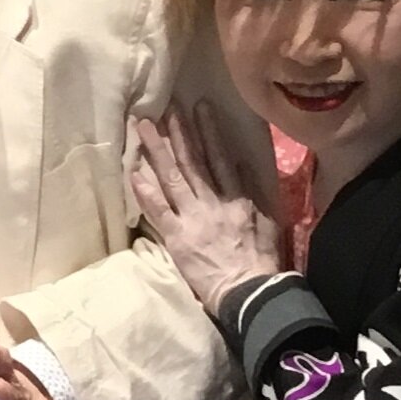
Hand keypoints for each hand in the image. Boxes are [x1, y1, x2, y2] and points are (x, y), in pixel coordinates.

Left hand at [124, 107, 282, 312]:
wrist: (250, 292)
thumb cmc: (261, 261)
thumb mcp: (268, 221)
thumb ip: (254, 191)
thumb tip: (243, 163)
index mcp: (237, 198)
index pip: (220, 157)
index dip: (209, 131)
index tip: (200, 107)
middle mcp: (213, 202)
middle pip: (192, 161)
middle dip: (179, 132)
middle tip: (166, 107)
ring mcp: (193, 218)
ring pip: (172, 177)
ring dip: (157, 150)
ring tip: (144, 127)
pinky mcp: (177, 237)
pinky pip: (158, 210)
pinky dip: (145, 191)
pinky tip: (132, 171)